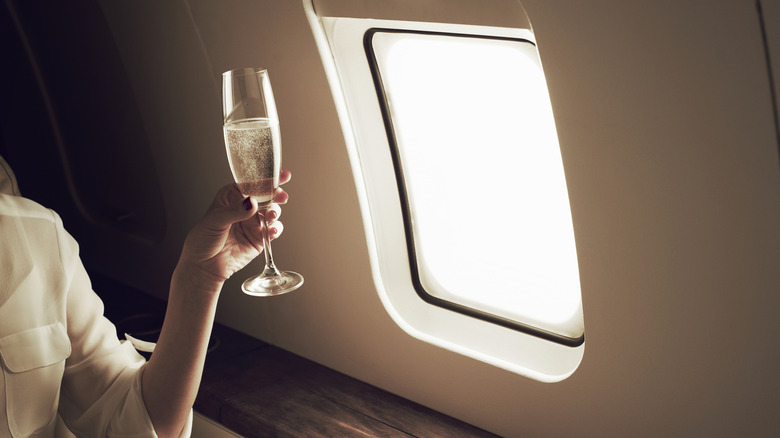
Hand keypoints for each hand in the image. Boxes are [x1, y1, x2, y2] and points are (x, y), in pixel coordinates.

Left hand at [177, 170, 291, 288]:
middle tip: (281, 196)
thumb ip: (234, 211)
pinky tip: (272, 230)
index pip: (250, 183)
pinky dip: (275, 229)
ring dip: (275, 212)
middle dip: (276, 195)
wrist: (203, 267)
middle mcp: (244, 208)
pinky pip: (272, 230)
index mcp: (231, 196)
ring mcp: (253, 223)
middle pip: (265, 196)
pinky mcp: (259, 238)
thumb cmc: (202, 240)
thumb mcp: (215, 221)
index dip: (266, 179)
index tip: (279, 176)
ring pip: (271, 212)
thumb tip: (252, 202)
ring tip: (271, 217)